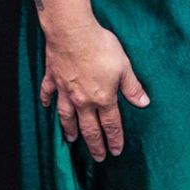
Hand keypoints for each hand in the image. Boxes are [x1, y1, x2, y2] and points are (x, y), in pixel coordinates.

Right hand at [40, 21, 148, 160]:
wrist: (73, 32)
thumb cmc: (101, 48)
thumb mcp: (124, 67)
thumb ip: (132, 87)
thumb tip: (144, 103)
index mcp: (103, 98)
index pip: (111, 125)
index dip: (114, 139)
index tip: (115, 152)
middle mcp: (82, 100)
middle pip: (89, 128)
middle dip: (94, 144)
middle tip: (97, 157)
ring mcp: (65, 91)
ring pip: (67, 117)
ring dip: (70, 129)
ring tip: (72, 139)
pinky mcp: (52, 78)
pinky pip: (48, 94)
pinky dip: (46, 101)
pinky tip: (45, 106)